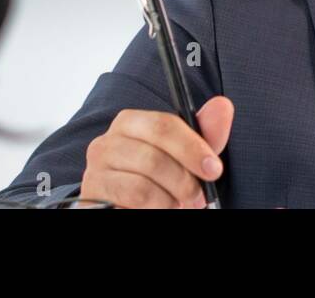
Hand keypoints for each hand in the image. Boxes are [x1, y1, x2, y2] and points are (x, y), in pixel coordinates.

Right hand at [79, 96, 233, 207]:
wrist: (133, 206)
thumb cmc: (162, 179)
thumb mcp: (188, 157)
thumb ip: (206, 134)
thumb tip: (223, 105)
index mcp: (130, 123)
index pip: (163, 126)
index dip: (192, 148)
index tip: (213, 169)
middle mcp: (106, 142)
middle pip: (153, 157)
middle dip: (183, 181)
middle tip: (198, 197)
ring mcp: (95, 170)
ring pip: (143, 184)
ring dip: (170, 200)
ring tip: (177, 204)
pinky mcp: (92, 195)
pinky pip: (131, 200)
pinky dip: (155, 208)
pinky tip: (158, 208)